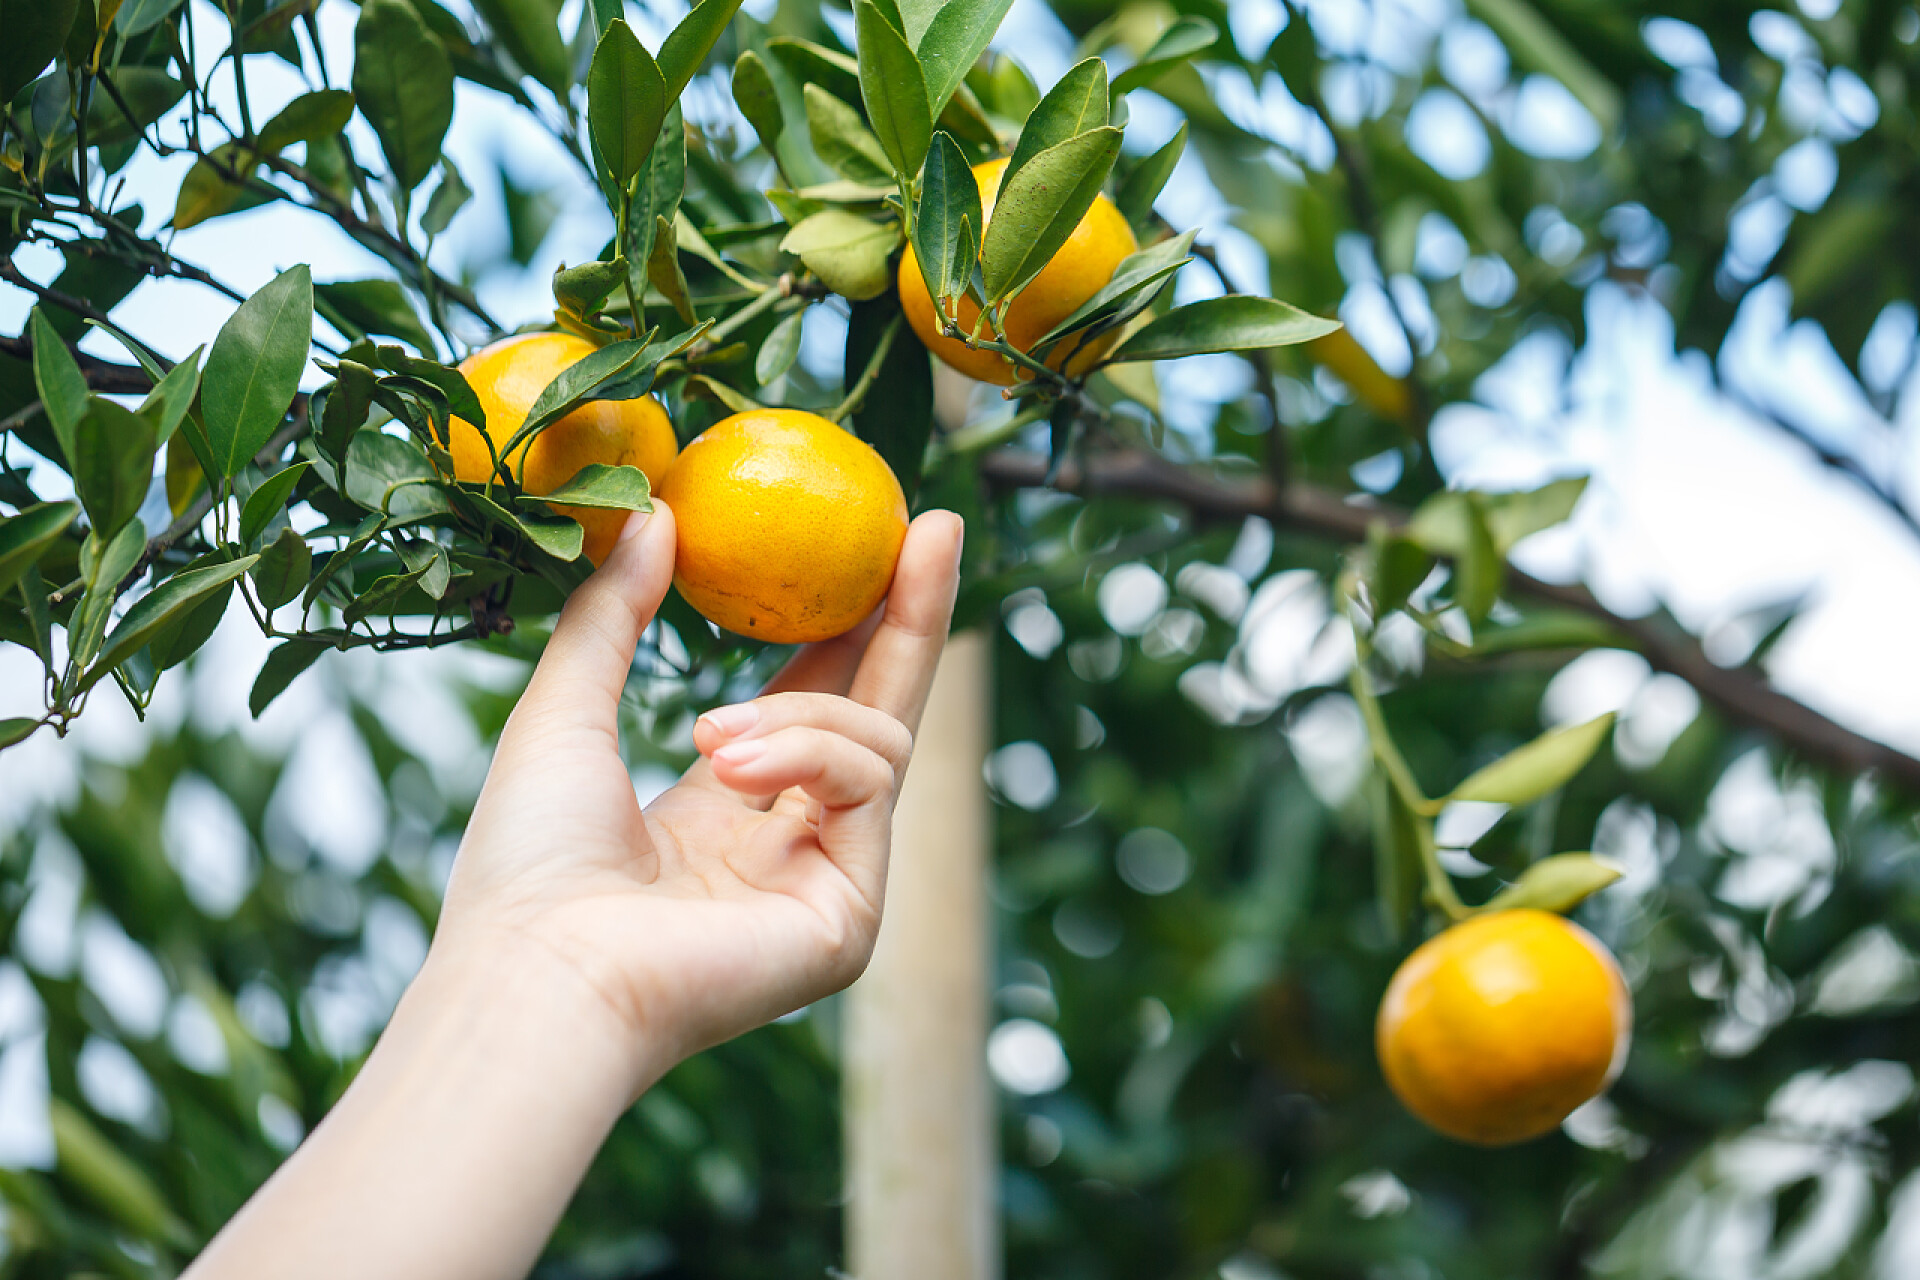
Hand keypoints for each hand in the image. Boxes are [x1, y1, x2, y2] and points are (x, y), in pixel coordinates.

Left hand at [434, 501, 964, 1082]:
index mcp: (725, 811)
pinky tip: (729, 770)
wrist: (538, 971)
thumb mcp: (565, 710)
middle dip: (914, 616)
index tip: (876, 537)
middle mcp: (788, 847)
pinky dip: (807, 757)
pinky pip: (869, 787)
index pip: (815, 700)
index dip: (847, 622)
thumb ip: (615, 612)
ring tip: (708, 738)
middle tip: (936, 523)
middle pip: (883, 710)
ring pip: (878, 742)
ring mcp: (827, 885)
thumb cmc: (530, 864)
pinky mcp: (851, 917)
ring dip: (801, 714)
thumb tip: (660, 514)